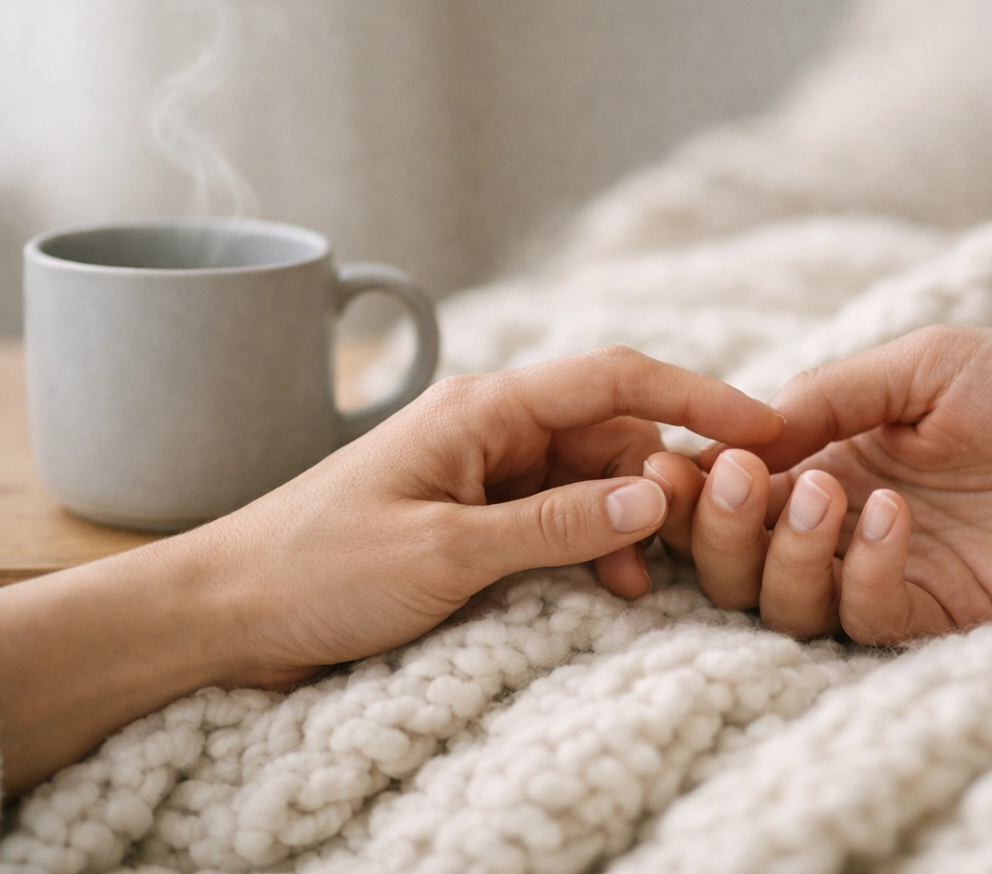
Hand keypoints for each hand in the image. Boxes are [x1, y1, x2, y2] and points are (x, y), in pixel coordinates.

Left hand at [0, 346, 781, 791]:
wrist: (224, 612)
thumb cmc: (317, 571)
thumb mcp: (446, 554)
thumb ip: (558, 523)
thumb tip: (660, 495)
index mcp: (482, 407)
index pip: (614, 378)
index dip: (697, 396)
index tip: (767, 426)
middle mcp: (489, 425)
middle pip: (612, 430)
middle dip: (670, 474)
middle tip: (724, 527)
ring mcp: (480, 468)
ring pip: (591, 476)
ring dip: (630, 519)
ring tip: (652, 575)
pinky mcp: (470, 512)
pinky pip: (556, 513)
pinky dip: (593, 542)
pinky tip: (613, 582)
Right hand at [653, 325, 991, 643]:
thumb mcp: (919, 365)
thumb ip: (827, 396)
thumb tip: (737, 437)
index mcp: (826, 461)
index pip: (729, 494)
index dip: (689, 491)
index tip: (668, 464)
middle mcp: (841, 528)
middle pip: (735, 564)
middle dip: (717, 530)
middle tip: (736, 481)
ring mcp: (889, 576)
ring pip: (787, 605)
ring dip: (784, 553)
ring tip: (825, 493)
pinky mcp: (943, 617)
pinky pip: (869, 619)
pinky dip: (863, 575)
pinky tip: (892, 517)